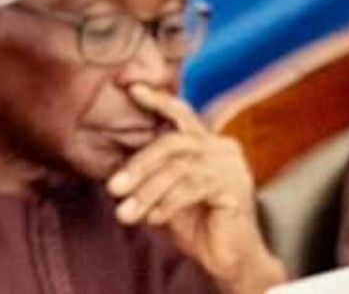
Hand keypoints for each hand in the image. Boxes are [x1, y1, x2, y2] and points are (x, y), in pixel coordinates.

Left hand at [108, 85, 286, 293]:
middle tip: (114, 188)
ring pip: (178, 169)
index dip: (156, 99)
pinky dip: (167, 203)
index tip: (130, 87)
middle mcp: (223, 147)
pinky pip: (191, 188)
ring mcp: (232, 166)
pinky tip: (153, 218)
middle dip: (138, 166)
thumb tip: (113, 169)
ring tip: (127, 212)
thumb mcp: (165, 193)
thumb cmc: (196, 224)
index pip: (180, 114)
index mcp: (207, 142)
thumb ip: (150, 174)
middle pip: (171, 144)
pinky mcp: (235, 187)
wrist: (229, 261)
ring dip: (148, 192)